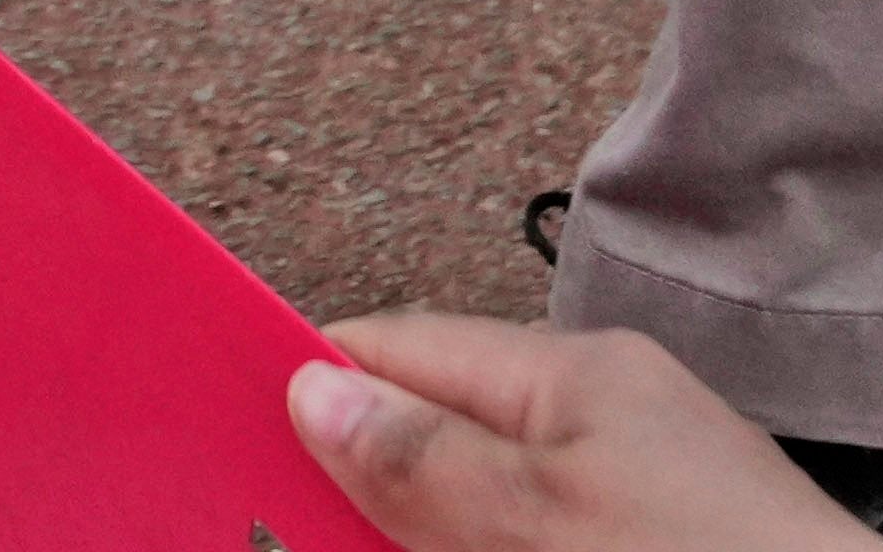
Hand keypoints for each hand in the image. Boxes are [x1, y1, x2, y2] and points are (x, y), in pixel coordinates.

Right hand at [286, 317, 875, 548]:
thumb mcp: (545, 522)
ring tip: (351, 545)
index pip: (402, 350)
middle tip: (279, 529)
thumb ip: (427, 462)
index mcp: (576, 376)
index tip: (226, 438)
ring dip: (419, 531)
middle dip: (362, 487)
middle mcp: (609, 422)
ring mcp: (638, 496)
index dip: (311, 388)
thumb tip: (312, 389)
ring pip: (487, 503)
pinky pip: (539, 533)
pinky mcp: (656, 540)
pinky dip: (488, 542)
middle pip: (440, 436)